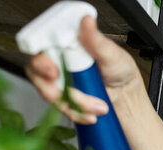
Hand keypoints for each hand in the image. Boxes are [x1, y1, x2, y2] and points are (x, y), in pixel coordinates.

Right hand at [25, 15, 145, 124]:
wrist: (126, 94)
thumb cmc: (119, 69)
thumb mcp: (112, 54)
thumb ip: (96, 41)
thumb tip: (87, 22)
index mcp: (66, 43)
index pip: (39, 47)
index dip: (41, 61)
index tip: (53, 72)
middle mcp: (58, 59)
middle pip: (37, 72)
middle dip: (52, 88)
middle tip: (74, 95)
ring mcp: (58, 80)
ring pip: (49, 94)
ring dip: (73, 104)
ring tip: (98, 106)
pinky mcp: (63, 98)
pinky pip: (61, 108)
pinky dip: (76, 113)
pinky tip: (91, 114)